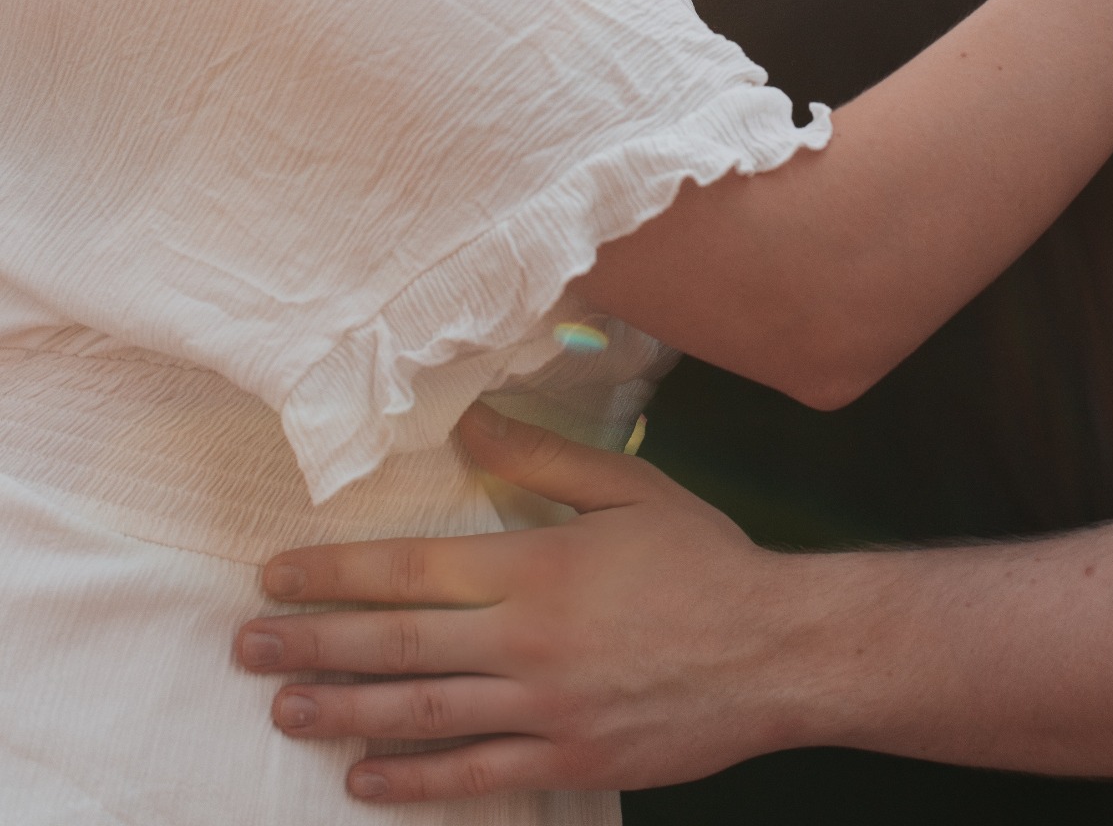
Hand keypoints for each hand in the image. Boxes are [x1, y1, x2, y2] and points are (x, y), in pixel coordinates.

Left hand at [235, 404, 810, 803]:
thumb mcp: (628, 487)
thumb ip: (541, 458)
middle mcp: (528, 640)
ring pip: (422, 713)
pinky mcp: (570, 759)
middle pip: (397, 644)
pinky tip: (364, 777)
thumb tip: (468, 419)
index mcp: (536, 565)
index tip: (275, 574)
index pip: (410, 570)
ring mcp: (546, 708)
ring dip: (343, 710)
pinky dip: (414, 780)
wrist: (777, 649)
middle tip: (247, 647)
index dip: (334, 573)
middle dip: (313, 642)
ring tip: (283, 708)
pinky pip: (476, 775)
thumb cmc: (702, 559)